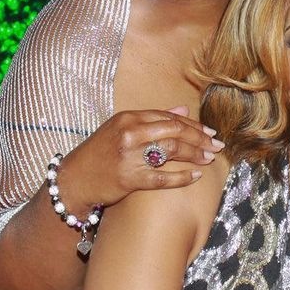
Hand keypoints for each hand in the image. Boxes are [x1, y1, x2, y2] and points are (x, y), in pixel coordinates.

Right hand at [54, 106, 222, 209]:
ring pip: (173, 151)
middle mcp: (130, 133)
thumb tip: (184, 110)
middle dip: (200, 138)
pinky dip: (182, 177)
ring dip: (196, 154)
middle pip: (176, 131)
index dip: (193, 125)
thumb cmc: (100, 153)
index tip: (210, 132)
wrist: (73, 180)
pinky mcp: (130, 178)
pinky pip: (163, 177)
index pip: (170, 118)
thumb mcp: (122, 128)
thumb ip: (153, 119)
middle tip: (217, 145)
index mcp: (129, 118)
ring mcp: (130, 155)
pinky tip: (195, 176)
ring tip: (209, 158)